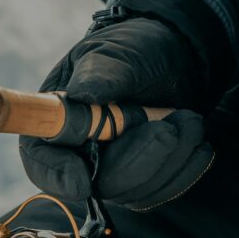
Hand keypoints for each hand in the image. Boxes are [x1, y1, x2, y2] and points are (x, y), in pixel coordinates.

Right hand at [20, 0, 219, 209]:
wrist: (178, 54)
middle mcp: (80, 148)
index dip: (57, 174)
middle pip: (96, 181)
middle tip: (168, 131)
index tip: (81, 180)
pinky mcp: (144, 176)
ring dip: (169, 159)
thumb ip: (101, 73)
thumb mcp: (118, 51)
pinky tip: (197, 141)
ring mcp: (113, 166)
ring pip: (134, 190)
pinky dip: (184, 168)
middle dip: (137, 161)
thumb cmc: (138, 47)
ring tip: (190, 121)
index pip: (41, 157)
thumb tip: (81, 94)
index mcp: (57, 116)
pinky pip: (161, 189)